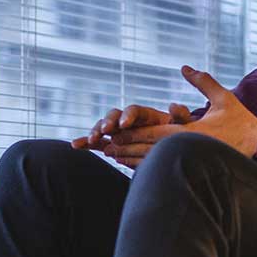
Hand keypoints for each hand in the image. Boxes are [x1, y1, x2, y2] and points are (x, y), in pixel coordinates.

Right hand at [71, 102, 197, 151]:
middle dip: (109, 122)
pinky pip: (96, 142)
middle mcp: (129, 121)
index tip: (125, 124)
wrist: (171, 150)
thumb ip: (179, 116)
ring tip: (92, 140)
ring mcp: (118, 132)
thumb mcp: (181, 127)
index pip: (133, 110)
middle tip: (107, 130)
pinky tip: (75, 145)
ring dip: (95, 131)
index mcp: (145, 115)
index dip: (128, 115)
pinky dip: (86, 142)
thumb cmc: (177, 137)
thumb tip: (176, 106)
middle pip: (114, 116)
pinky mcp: (111, 144)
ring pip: (102, 128)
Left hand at [102, 65, 256, 166]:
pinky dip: (146, 168)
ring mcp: (188, 161)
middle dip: (124, 147)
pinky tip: (135, 167)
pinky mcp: (193, 169)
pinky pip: (165, 170)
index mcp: (188, 133)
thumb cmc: (242, 123)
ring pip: (153, 163)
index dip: (130, 133)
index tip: (114, 131)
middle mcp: (184, 150)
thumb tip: (184, 67)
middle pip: (146, 150)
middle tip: (104, 146)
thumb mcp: (223, 97)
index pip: (152, 133)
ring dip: (131, 159)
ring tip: (113, 157)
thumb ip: (202, 81)